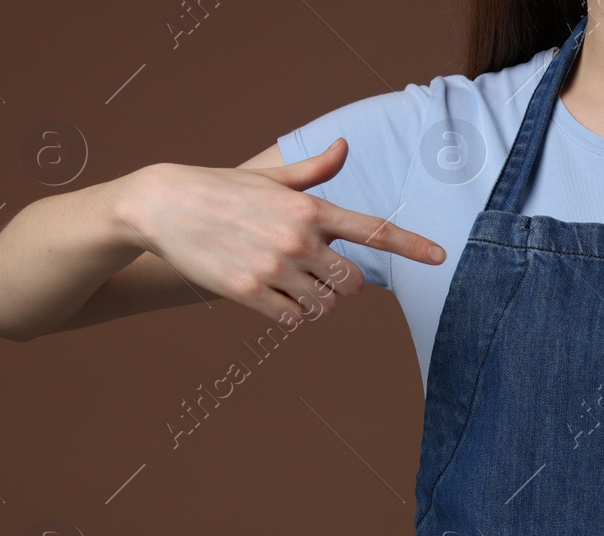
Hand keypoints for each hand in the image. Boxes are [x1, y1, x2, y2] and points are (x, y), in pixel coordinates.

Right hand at [121, 138, 444, 322]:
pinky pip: (293, 319)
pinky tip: (273, 297)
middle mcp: (298, 238)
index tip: (441, 257)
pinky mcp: (248, 292)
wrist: (161, 205)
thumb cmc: (221, 189)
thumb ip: (313, 172)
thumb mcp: (270, 177)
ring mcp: (273, 267)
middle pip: (353, 283)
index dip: (412, 245)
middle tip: (316, 273)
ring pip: (325, 306)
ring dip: (316, 302)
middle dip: (342, 284)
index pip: (374, 230)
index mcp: (311, 208)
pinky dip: (290, 314)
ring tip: (289, 283)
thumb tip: (343, 147)